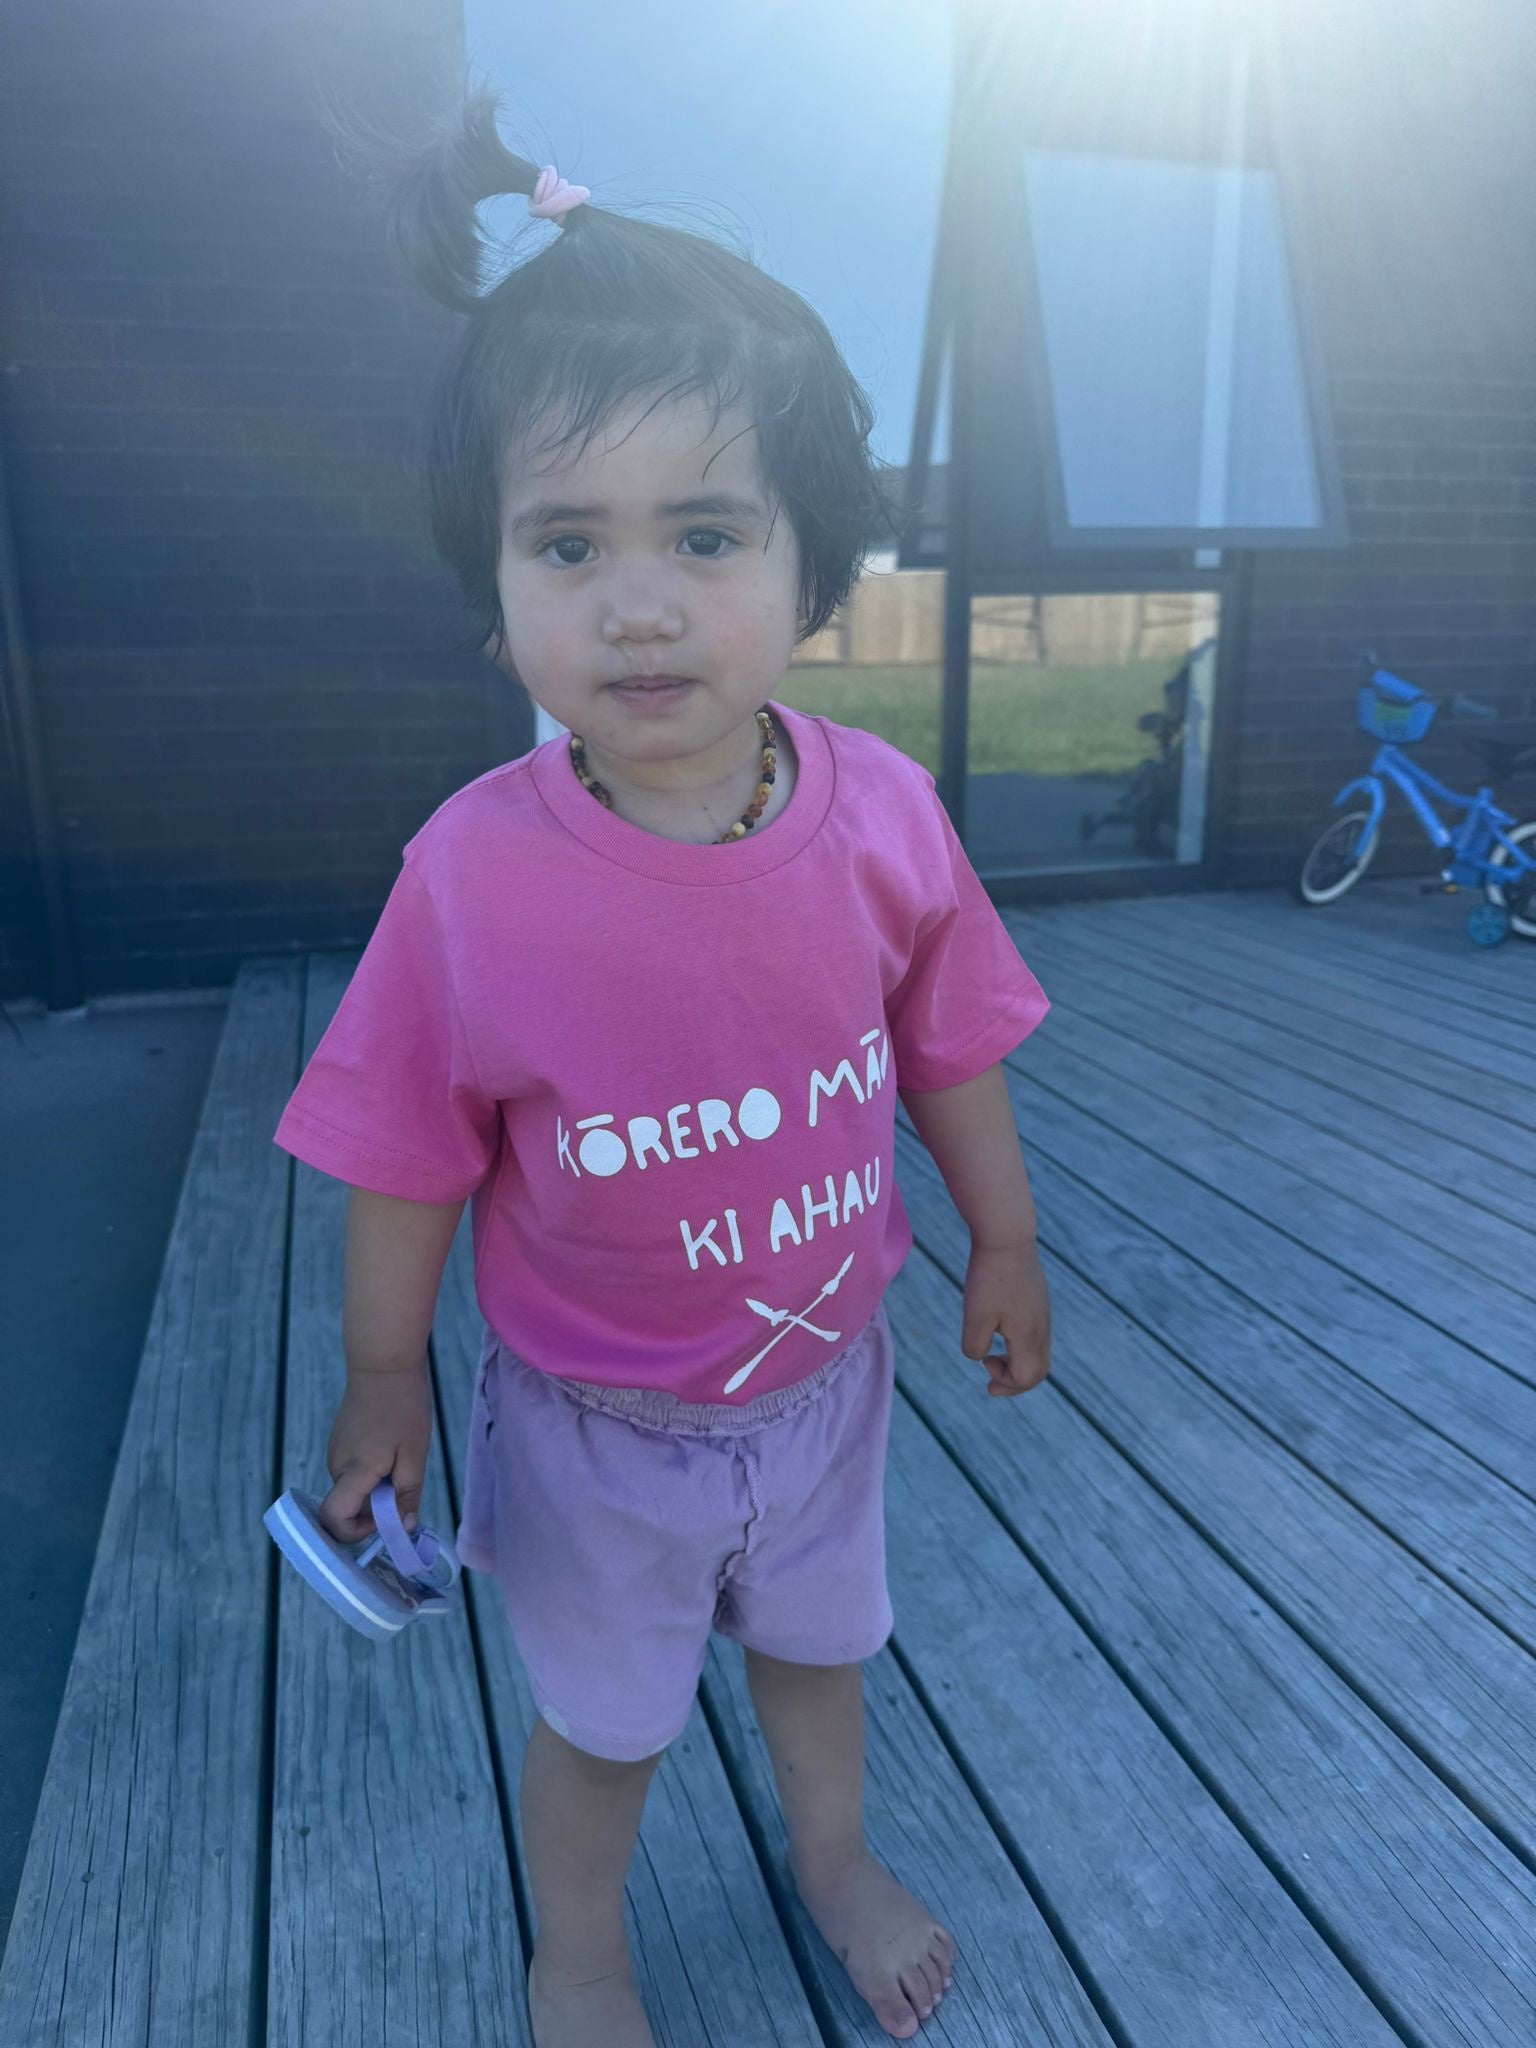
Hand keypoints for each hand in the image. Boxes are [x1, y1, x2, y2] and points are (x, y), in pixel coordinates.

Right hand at [319, 1370, 432, 1543]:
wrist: (384, 1364)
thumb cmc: (402, 1407)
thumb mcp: (414, 1455)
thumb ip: (406, 1495)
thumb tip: (404, 1528)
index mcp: (352, 1472)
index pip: (333, 1520)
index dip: (356, 1532)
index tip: (385, 1519)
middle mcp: (335, 1466)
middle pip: (349, 1506)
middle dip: (377, 1506)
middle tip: (404, 1479)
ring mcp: (335, 1452)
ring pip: (354, 1488)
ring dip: (377, 1486)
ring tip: (400, 1456)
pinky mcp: (340, 1441)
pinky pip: (354, 1470)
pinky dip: (372, 1470)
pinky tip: (391, 1446)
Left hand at [960, 1238, 1050, 1396]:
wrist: (1007, 1237)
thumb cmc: (990, 1277)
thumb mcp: (975, 1316)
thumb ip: (975, 1346)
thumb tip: (980, 1356)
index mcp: (1029, 1336)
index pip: (1027, 1377)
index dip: (1006, 1384)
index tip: (984, 1368)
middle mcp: (1042, 1328)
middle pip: (1039, 1370)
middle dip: (1015, 1382)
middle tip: (990, 1382)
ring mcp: (1042, 1313)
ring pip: (1038, 1353)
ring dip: (1016, 1363)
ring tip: (991, 1358)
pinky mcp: (1038, 1300)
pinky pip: (1035, 1335)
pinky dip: (1019, 1345)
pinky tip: (999, 1331)